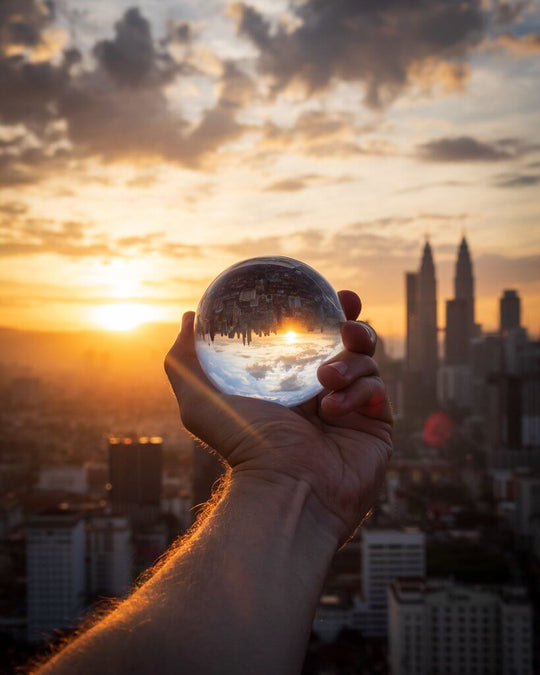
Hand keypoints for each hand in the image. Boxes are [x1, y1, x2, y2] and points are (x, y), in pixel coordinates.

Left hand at [165, 290, 391, 543]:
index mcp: (291, 385)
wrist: (285, 489)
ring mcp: (352, 410)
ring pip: (367, 362)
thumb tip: (188, 317)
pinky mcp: (376, 426)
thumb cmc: (242, 448)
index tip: (326, 293)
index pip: (314, 340)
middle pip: (350, 344)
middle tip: (346, 316)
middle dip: (353, 324)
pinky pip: (377, 391)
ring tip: (324, 379)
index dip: (323, 313)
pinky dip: (358, 393)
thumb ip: (184, 359)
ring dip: (349, 362)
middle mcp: (323, 394)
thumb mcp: (198, 399)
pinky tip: (334, 412)